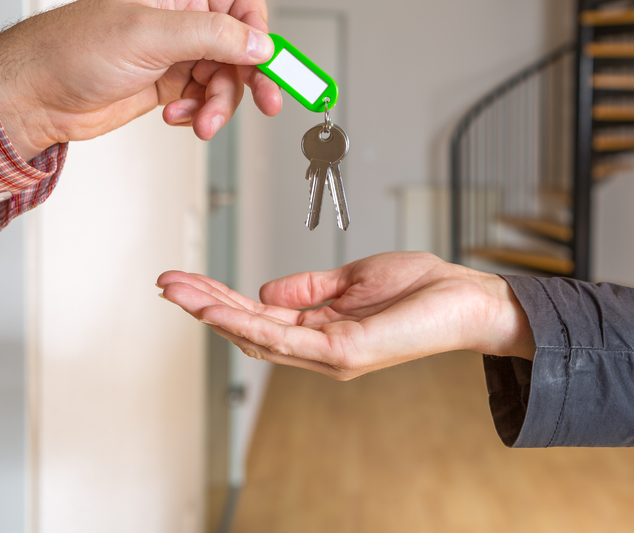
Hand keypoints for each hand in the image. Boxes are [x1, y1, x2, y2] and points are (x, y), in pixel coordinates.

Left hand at [0, 0, 281, 160]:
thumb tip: (259, 43)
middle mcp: (182, 22)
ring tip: (200, 120)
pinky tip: (175, 117)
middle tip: (268, 102)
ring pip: (226, 80)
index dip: (259, 32)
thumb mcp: (148, 34)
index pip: (243, 2)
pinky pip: (205, 100)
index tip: (264, 62)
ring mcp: (177, 55)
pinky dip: (199, 114)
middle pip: (242, 47)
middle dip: (251, 78)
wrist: (35, 95)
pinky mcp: (169, 86)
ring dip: (220, 105)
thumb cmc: (71, 49)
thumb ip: (211, 35)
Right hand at [157, 252, 535, 379]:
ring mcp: (330, 355)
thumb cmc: (422, 289)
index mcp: (321, 327)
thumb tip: (266, 288)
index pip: (259, 315)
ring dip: (215, 313)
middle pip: (249, 328)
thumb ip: (310, 287)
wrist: (467, 299)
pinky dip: (251, 323)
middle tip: (166, 283)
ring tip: (179, 292)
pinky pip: (288, 339)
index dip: (219, 298)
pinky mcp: (345, 352)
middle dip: (204, 306)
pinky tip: (221, 308)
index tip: (185, 279)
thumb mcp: (354, 279)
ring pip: (258, 336)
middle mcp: (319, 348)